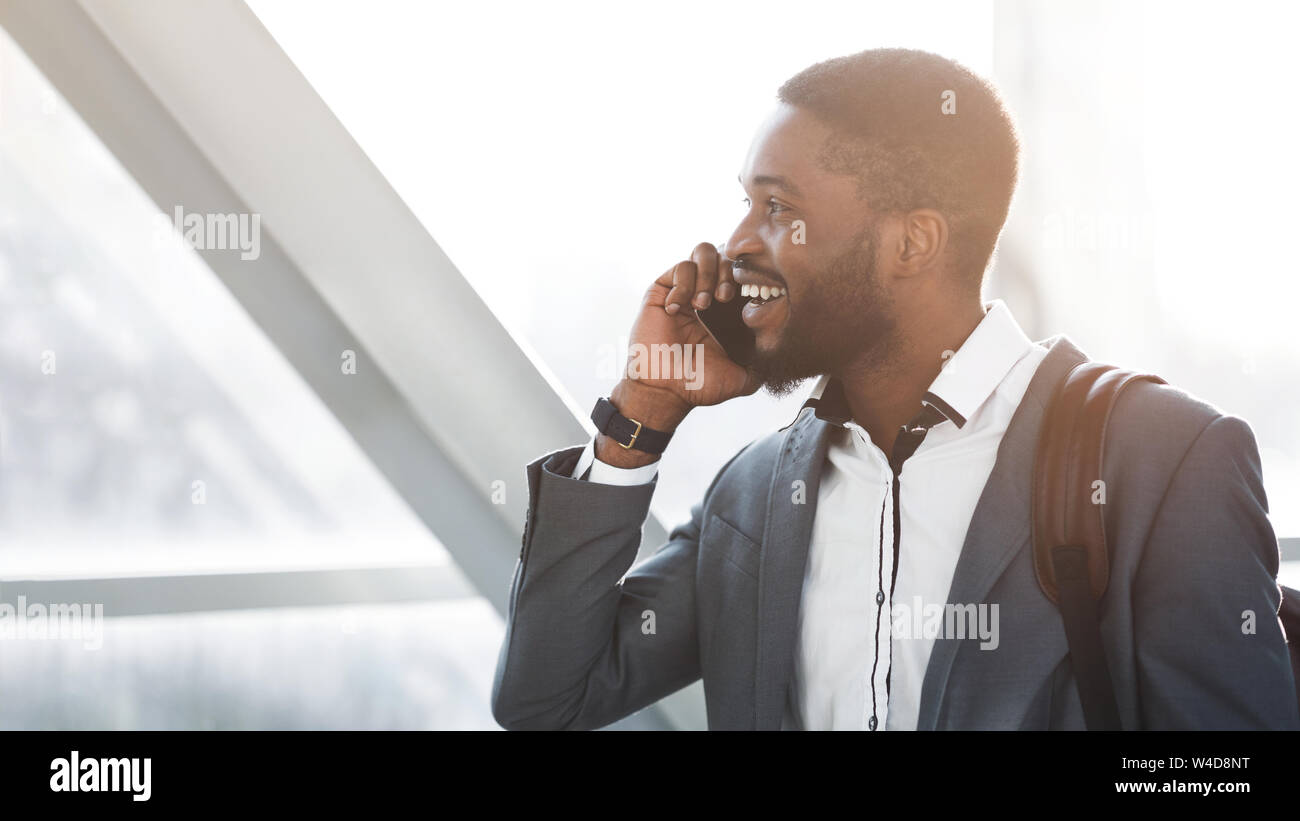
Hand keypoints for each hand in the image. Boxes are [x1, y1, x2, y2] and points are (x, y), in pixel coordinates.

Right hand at [594, 243, 761, 467]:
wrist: (667, 389)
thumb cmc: (701, 385)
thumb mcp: (745, 376)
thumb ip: (766, 365)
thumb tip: (791, 358)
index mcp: (726, 309)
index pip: (743, 273)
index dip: (750, 275)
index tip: (749, 297)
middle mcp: (706, 293)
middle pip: (726, 254)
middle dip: (729, 271)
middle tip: (726, 297)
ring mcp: (684, 290)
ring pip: (703, 250)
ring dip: (707, 273)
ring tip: (703, 303)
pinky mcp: (662, 290)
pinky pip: (679, 266)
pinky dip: (683, 284)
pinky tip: (678, 309)